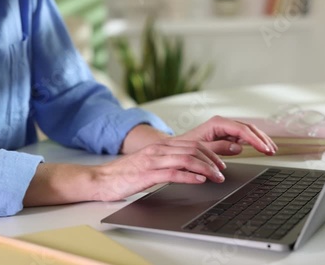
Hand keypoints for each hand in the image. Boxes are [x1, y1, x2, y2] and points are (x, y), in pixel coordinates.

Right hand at [92, 139, 225, 200]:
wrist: (101, 179)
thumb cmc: (125, 174)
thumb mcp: (149, 163)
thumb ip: (167, 163)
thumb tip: (189, 170)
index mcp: (160, 146)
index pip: (192, 144)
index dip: (210, 152)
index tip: (220, 163)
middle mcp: (158, 150)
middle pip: (193, 149)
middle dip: (212, 160)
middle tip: (223, 171)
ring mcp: (153, 161)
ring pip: (187, 159)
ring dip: (205, 169)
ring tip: (216, 178)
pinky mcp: (148, 174)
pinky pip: (173, 173)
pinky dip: (190, 177)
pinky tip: (199, 181)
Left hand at [174, 115, 277, 155]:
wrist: (177, 147)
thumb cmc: (186, 147)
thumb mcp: (201, 149)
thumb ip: (219, 148)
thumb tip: (238, 147)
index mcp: (217, 123)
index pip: (241, 130)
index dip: (255, 140)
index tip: (264, 149)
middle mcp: (223, 123)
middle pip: (248, 128)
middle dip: (261, 139)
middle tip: (271, 150)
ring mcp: (226, 128)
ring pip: (249, 131)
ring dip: (260, 140)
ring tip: (271, 150)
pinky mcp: (227, 135)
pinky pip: (244, 137)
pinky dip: (254, 142)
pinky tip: (262, 148)